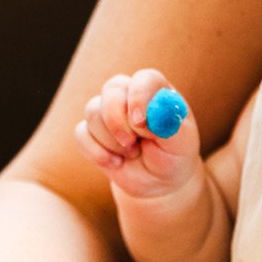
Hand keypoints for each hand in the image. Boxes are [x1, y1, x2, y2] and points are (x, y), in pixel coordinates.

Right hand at [74, 70, 201, 200]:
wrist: (159, 181)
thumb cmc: (173, 157)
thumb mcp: (181, 144)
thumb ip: (170, 126)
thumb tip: (151, 115)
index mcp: (155, 91)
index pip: (144, 79)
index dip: (139, 97)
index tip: (140, 122)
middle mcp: (129, 95)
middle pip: (112, 90)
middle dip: (118, 121)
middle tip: (130, 143)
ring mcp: (108, 112)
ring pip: (93, 112)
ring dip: (112, 142)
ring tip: (132, 154)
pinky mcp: (92, 131)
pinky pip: (81, 134)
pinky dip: (97, 153)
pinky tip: (115, 163)